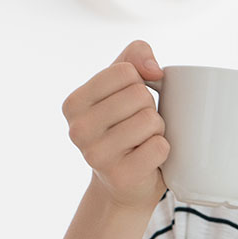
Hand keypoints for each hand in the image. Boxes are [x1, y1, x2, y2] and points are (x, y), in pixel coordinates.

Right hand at [62, 40, 167, 210]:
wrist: (123, 183)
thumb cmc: (124, 124)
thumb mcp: (123, 84)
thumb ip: (134, 55)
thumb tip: (154, 69)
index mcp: (73, 103)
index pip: (125, 71)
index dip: (138, 83)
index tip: (128, 103)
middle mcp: (77, 129)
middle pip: (139, 95)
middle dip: (149, 108)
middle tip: (137, 127)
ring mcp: (95, 156)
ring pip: (151, 120)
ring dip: (157, 130)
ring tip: (142, 142)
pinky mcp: (120, 176)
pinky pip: (160, 147)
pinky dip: (163, 151)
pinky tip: (147, 159)